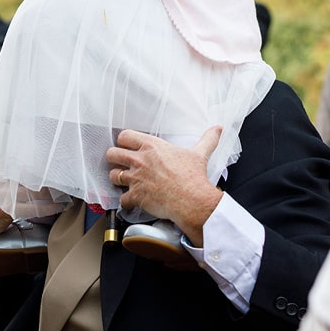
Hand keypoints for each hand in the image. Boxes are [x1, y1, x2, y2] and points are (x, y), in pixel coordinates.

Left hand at [106, 126, 223, 246]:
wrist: (192, 201)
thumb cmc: (193, 178)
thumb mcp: (199, 154)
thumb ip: (207, 139)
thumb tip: (217, 129)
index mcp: (152, 146)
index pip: (125, 136)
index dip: (124, 141)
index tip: (127, 146)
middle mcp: (140, 160)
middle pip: (112, 154)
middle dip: (115, 159)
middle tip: (121, 164)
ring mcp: (135, 178)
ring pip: (113, 175)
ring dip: (118, 179)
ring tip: (125, 182)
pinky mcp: (135, 196)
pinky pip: (122, 199)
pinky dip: (126, 201)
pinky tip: (132, 201)